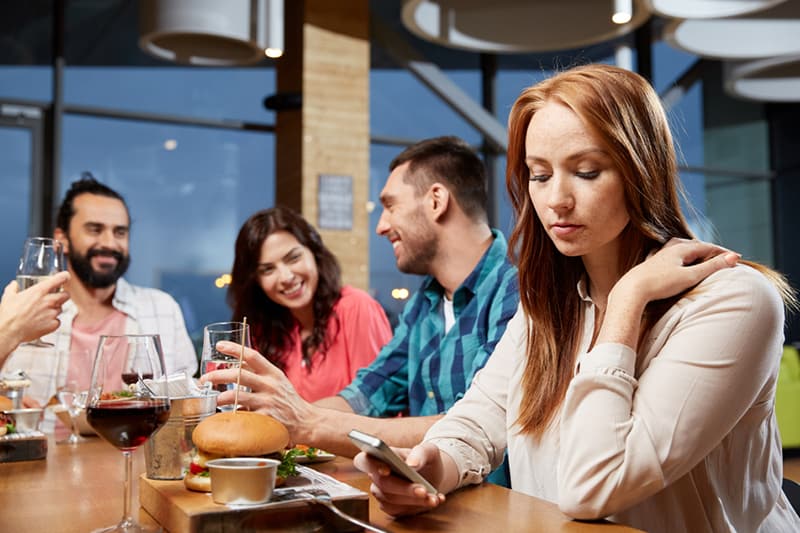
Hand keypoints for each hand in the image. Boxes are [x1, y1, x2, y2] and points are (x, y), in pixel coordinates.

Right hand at [0, 271, 69, 345]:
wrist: (9, 331)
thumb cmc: (9, 315)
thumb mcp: (8, 297)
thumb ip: (13, 288)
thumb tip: (14, 284)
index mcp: (40, 291)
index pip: (60, 279)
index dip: (64, 277)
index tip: (65, 277)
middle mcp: (49, 301)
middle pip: (66, 295)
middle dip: (62, 295)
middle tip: (55, 298)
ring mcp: (52, 313)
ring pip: (61, 309)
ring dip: (55, 310)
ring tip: (42, 313)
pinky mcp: (53, 324)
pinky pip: (57, 321)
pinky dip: (52, 322)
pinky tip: (42, 322)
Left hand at [198, 341, 313, 439]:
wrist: (307, 421)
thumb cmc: (288, 400)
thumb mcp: (278, 381)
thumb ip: (259, 373)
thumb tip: (236, 363)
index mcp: (273, 373)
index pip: (252, 355)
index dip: (235, 349)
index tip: (220, 346)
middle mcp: (270, 385)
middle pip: (239, 374)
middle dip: (217, 375)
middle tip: (205, 379)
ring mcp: (267, 402)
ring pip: (236, 396)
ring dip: (221, 398)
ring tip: (215, 400)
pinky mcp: (265, 418)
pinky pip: (242, 415)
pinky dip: (233, 415)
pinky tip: (229, 416)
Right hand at [353, 442, 445, 515]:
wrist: (434, 476)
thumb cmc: (426, 459)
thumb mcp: (429, 450)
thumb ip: (420, 453)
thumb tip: (411, 464)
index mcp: (381, 455)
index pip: (364, 460)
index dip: (372, 465)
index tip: (386, 470)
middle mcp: (377, 474)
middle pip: (382, 483)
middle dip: (404, 488)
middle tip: (423, 490)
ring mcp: (382, 492)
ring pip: (390, 500)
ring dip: (414, 500)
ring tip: (432, 497)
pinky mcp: (390, 507)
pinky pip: (398, 511)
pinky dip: (417, 507)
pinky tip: (432, 500)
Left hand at [612, 238, 738, 305]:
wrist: (631, 291)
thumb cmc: (660, 284)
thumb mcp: (690, 276)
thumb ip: (711, 267)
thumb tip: (734, 257)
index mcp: (679, 249)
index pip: (706, 246)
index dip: (722, 252)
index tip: (737, 257)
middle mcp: (668, 249)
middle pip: (693, 244)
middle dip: (708, 249)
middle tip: (722, 255)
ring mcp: (658, 257)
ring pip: (679, 248)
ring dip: (692, 250)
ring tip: (700, 254)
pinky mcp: (651, 266)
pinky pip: (670, 256)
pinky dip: (679, 256)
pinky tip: (675, 262)